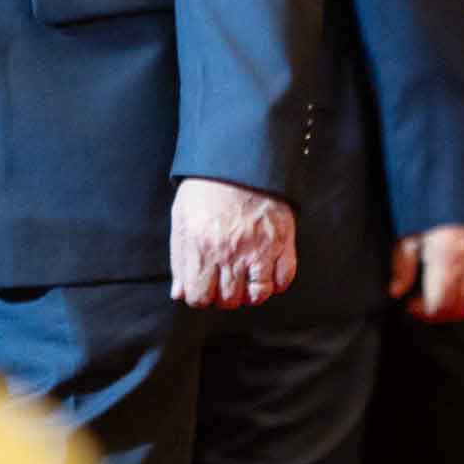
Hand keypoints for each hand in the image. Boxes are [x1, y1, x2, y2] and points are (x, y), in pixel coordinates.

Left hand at [170, 177, 296, 308]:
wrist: (239, 162)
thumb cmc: (205, 190)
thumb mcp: (181, 220)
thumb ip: (180, 260)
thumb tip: (180, 293)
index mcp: (201, 248)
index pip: (199, 297)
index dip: (199, 296)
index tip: (202, 288)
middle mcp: (230, 254)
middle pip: (228, 300)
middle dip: (223, 297)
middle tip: (223, 282)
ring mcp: (259, 250)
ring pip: (257, 296)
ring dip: (249, 294)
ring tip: (243, 281)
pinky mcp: (282, 243)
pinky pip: (283, 280)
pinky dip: (275, 283)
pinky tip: (265, 273)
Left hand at [388, 222, 463, 321]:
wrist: (457, 193)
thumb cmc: (429, 212)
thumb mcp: (408, 236)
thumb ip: (403, 266)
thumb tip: (396, 291)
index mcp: (446, 260)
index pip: (439, 302)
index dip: (424, 312)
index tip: (410, 307)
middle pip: (456, 307)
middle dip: (436, 314)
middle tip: (420, 309)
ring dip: (453, 310)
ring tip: (435, 304)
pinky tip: (456, 297)